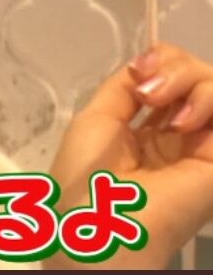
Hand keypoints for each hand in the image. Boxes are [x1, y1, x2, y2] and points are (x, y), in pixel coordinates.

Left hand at [47, 42, 212, 268]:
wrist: (99, 226)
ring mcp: (202, 147)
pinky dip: (207, 99)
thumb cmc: (86, 179)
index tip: (140, 69)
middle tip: (147, 89)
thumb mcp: (96, 121)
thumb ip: (123, 88)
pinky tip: (182, 122)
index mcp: (147, 132)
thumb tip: (146, 62)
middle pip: (194, 75)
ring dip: (187, 78)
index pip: (170, 79)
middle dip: (172, 65)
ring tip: (159, 101)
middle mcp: (180, 137)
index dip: (160, 61)